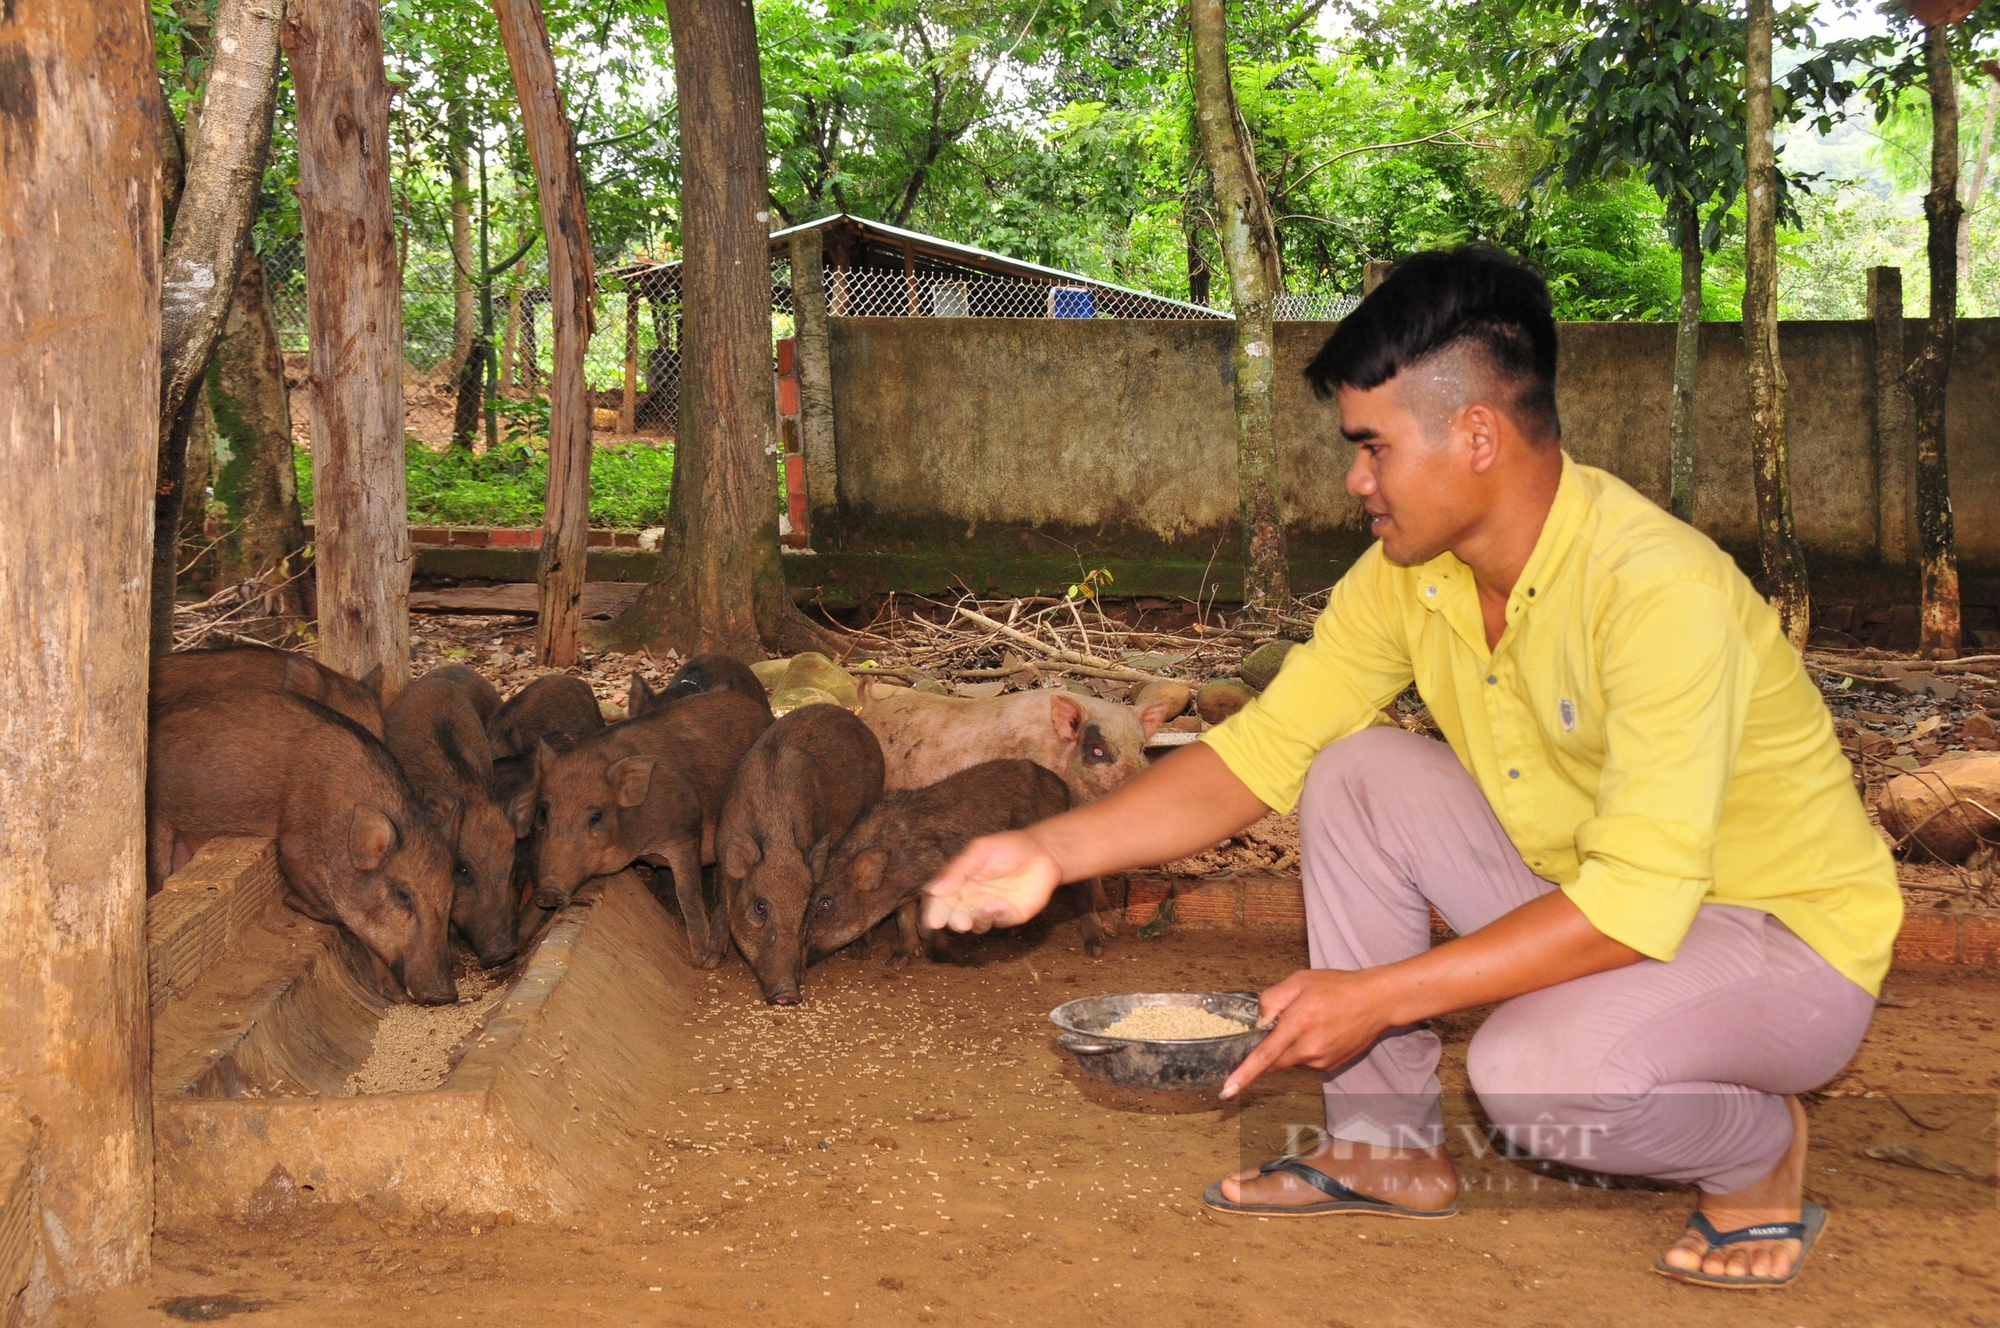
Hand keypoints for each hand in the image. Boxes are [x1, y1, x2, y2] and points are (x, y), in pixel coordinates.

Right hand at [922, 830, 1062, 933]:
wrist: (1042, 852)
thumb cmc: (1008, 847)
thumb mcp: (979, 851)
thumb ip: (957, 869)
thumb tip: (933, 889)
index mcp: (958, 881)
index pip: (940, 898)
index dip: (934, 910)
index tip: (932, 920)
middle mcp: (970, 898)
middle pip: (953, 914)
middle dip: (951, 921)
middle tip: (954, 922)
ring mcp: (988, 909)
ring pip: (973, 923)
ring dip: (969, 923)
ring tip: (967, 920)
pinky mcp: (1007, 916)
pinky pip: (996, 921)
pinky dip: (992, 917)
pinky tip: (995, 905)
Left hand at [1219, 968, 1392, 1098]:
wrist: (1376, 1001)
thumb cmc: (1338, 987)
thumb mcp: (1300, 981)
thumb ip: (1272, 999)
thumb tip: (1256, 1020)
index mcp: (1297, 1024)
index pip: (1264, 1055)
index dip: (1244, 1074)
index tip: (1227, 1090)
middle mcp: (1309, 1048)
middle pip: (1273, 1061)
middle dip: (1268, 1049)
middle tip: (1283, 1024)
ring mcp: (1320, 1060)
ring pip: (1290, 1061)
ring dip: (1289, 1047)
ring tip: (1309, 1022)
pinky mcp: (1329, 1066)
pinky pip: (1305, 1062)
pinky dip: (1304, 1050)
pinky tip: (1320, 1031)